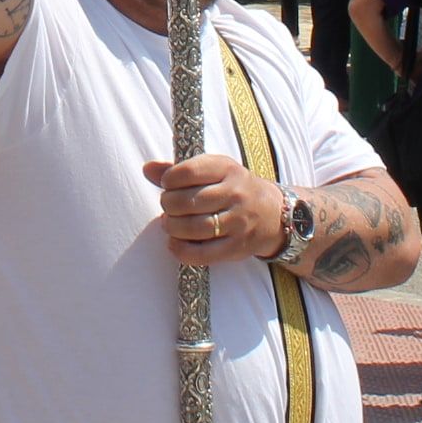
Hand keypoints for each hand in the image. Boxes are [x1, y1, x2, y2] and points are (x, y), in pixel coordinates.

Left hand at [141, 152, 282, 266]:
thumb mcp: (214, 171)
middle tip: (167, 207)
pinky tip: (174, 244)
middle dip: (168, 205)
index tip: (167, 184)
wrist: (274, 214)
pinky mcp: (237, 247)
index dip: (169, 179)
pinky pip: (203, 254)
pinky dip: (182, 251)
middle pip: (188, 201)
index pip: (189, 172)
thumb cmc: (234, 189)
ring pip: (194, 228)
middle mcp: (235, 193)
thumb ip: (180, 170)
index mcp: (227, 169)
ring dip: (173, 227)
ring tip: (170, 224)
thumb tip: (147, 169)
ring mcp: (238, 221)